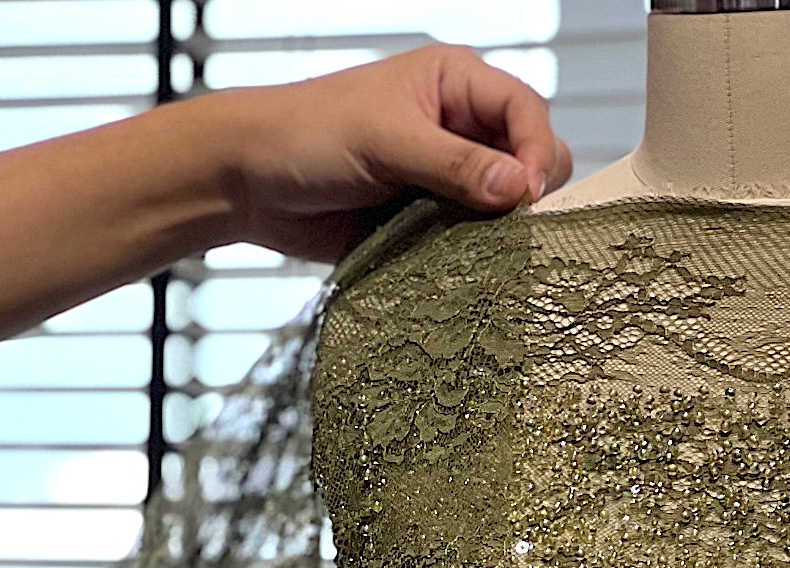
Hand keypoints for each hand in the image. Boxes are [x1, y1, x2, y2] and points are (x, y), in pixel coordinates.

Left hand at [213, 46, 572, 261]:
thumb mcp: (386, 142)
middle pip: (528, 158)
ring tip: (482, 247)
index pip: (526, 110)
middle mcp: (458, 126)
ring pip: (505, 204)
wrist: (253, 183)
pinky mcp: (430, 218)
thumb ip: (456, 164)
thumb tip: (518, 188)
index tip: (528, 195)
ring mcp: (446, 174)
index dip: (537, 150)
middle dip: (525, 191)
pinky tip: (465, 263)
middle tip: (506, 226)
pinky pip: (473, 238)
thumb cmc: (308, 136)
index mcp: (454, 83)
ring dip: (501, 229)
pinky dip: (477, 253)